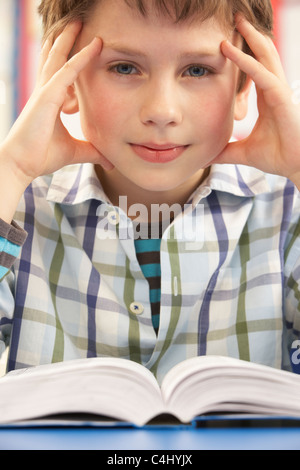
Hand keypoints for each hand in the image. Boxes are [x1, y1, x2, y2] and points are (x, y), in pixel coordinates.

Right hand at [1, 22, 113, 188]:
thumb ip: (92, 151)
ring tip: (78, 22)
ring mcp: (45, 91)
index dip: (74, 61)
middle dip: (66, 41)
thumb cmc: (42, 156)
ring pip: (58, 58)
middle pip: (56, 59)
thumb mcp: (75, 151)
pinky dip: (80, 58)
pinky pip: (67, 72)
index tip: (86, 50)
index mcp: (51, 101)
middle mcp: (46, 91)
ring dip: (69, 39)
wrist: (22, 164)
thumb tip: (110, 161)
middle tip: (78, 24)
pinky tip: (93, 46)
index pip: (63, 75)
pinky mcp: (47, 97)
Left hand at [211, 15, 299, 188]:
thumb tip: (207, 156)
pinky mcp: (281, 98)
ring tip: (236, 21)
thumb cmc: (277, 157)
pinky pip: (261, 74)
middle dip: (249, 35)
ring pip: (264, 56)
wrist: (295, 167)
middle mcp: (274, 89)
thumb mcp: (243, 152)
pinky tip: (229, 50)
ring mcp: (279, 91)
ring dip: (249, 37)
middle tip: (235, 19)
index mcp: (267, 97)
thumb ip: (226, 150)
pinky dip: (245, 61)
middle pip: (262, 54)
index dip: (242, 53)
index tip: (226, 42)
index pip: (254, 68)